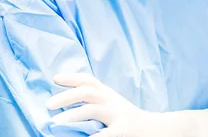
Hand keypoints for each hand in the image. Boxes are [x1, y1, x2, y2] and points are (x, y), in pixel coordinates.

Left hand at [47, 73, 207, 136]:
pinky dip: (92, 136)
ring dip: (72, 114)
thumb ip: (96, 103)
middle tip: (48, 104)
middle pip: (88, 91)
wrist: (160, 129)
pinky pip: (105, 133)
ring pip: (93, 109)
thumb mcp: (114, 107)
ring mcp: (119, 115)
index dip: (72, 77)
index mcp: (109, 95)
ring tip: (55, 123)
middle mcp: (113, 101)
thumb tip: (67, 105)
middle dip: (66, 96)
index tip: (55, 78)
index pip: (89, 80)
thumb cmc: (130, 120)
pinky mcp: (124, 131)